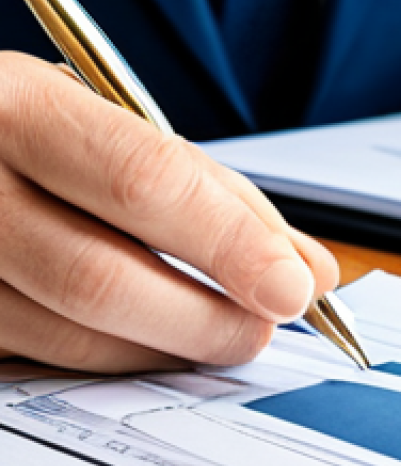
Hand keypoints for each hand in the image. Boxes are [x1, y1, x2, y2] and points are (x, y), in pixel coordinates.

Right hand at [0, 52, 338, 371]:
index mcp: (17, 107)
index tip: (292, 285)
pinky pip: (45, 357)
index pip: (141, 182)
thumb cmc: (45, 136)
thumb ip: (219, 195)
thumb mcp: (121, 129)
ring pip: (69, 334)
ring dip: (168, 348)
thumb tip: (307, 269)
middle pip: (98, 277)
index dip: (229, 243)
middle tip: (264, 325)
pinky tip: (155, 340)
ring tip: (221, 332)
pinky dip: (119, 356)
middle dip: (207, 318)